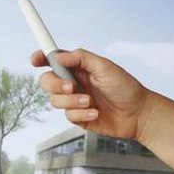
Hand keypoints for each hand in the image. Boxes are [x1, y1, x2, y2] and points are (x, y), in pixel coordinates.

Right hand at [32, 48, 150, 139]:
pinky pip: (68, 116)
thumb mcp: (105, 66)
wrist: (138, 113)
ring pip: (55, 101)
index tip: (35, 60)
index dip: (40, 58)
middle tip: (71, 86)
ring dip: (72, 101)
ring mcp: (75, 101)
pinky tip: (96, 113)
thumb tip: (57, 56)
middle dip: (55, 84)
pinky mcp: (79, 117)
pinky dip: (81, 114)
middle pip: (47, 81)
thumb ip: (81, 58)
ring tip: (91, 101)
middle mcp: (73, 83)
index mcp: (78, 67)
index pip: (53, 60)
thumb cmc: (125, 87)